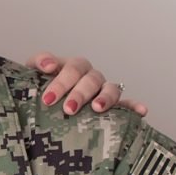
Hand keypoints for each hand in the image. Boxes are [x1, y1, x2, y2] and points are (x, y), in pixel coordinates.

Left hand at [27, 52, 148, 116]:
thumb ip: (39, 62)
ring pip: (111, 89)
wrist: (43, 101)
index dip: (61, 82)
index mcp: (73, 68)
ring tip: (97, 108)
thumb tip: (48, 65)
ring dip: (106, 98)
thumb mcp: (33, 72)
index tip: (48, 98)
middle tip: (68, 109)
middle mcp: (90, 77)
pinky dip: (134, 106)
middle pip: (90, 81)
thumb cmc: (40, 86)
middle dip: (79, 94)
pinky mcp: (112, 106)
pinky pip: (126, 104)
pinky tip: (142, 111)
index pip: (72, 69)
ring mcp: (103, 90)